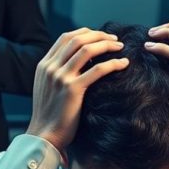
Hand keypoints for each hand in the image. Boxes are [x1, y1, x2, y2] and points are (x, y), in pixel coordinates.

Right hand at [25, 28, 128, 152]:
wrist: (45, 135)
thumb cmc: (50, 115)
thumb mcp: (48, 88)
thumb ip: (58, 73)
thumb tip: (79, 62)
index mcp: (44, 65)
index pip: (65, 37)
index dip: (85, 33)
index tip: (100, 36)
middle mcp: (51, 67)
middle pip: (77, 39)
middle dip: (98, 35)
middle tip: (114, 39)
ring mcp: (60, 77)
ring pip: (87, 50)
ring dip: (106, 44)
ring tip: (120, 47)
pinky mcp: (72, 89)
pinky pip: (97, 70)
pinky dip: (112, 63)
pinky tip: (123, 64)